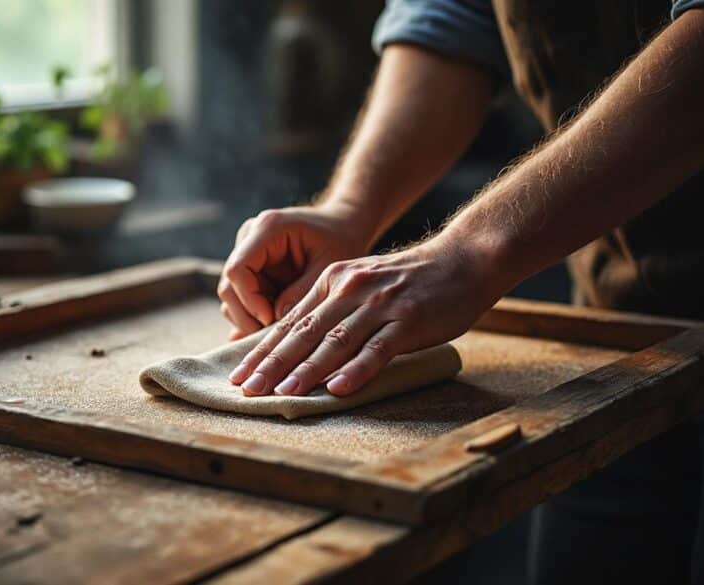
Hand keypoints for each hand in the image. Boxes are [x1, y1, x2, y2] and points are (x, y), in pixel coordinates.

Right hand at [218, 203, 372, 339]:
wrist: (343, 228)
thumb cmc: (341, 241)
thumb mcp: (330, 266)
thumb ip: (304, 292)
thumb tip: (276, 321)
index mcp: (268, 229)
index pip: (238, 269)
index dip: (249, 300)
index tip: (272, 321)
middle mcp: (249, 239)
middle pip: (229, 287)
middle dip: (248, 317)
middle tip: (274, 336)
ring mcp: (246, 255)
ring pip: (232, 298)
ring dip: (251, 319)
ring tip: (281, 330)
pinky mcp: (249, 270)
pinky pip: (240, 301)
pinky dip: (254, 318)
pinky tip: (272, 331)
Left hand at [228, 235, 504, 396]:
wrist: (464, 258)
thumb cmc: (410, 280)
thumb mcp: (363, 285)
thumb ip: (333, 310)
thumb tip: (299, 347)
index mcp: (333, 282)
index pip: (289, 322)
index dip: (261, 350)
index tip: (238, 376)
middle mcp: (349, 291)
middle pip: (303, 333)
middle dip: (271, 364)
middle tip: (248, 390)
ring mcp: (379, 305)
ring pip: (334, 342)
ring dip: (306, 371)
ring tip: (282, 393)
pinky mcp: (408, 320)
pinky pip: (377, 349)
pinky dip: (356, 370)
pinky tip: (337, 389)